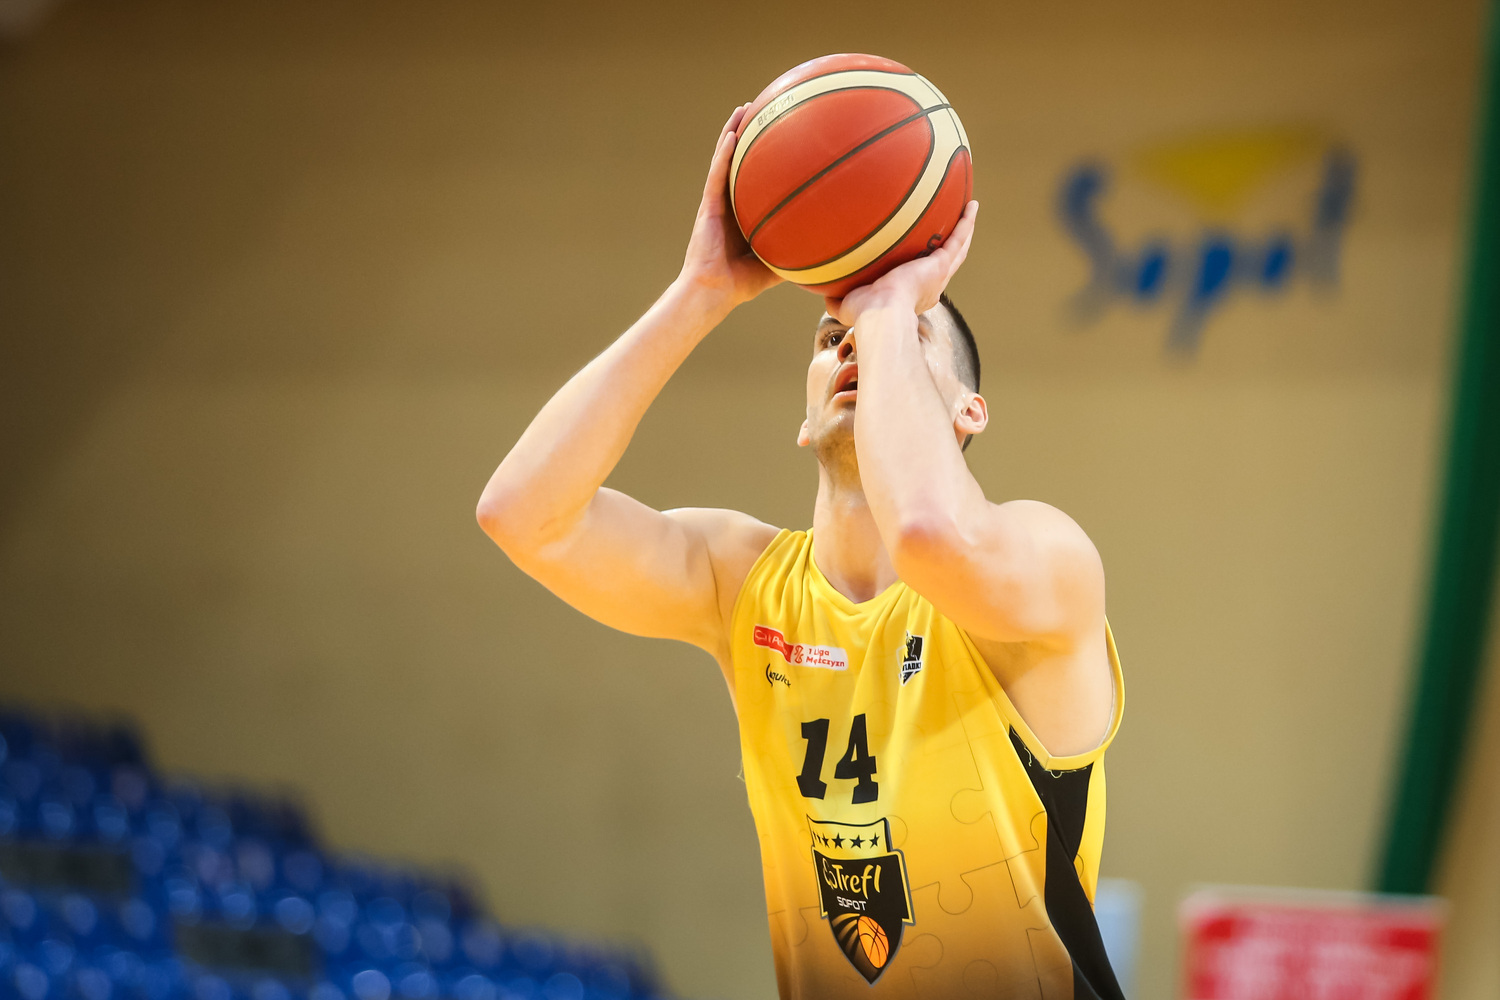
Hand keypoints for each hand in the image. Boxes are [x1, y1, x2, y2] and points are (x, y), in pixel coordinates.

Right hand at [677, 105, 783, 309]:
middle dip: (751, 134)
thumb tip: (831, 251)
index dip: (766, 156)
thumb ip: (798, 254)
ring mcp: (718, 202)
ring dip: (733, 132)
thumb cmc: (741, 284)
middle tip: (764, 109)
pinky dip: (723, 154)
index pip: (756, 178)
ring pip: (725, 159)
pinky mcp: (708, 206)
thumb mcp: (777, 265)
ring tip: (744, 107)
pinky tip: (732, 134)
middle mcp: (731, 203)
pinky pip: (717, 174)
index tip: (782, 135)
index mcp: (745, 214)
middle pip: (741, 160)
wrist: (714, 292)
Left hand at [824, 200, 978, 325]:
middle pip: (946, 262)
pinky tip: (971, 205)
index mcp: (912, 297)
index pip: (921, 280)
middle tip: (956, 229)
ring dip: (965, 230)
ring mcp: (938, 275)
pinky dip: (966, 222)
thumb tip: (824, 290)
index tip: (922, 259)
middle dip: (950, 246)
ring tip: (970, 210)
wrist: (880, 314)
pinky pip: (958, 238)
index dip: (924, 270)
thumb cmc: (863, 315)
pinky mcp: (941, 264)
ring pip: (957, 249)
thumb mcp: (846, 305)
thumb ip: (837, 297)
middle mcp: (930, 287)